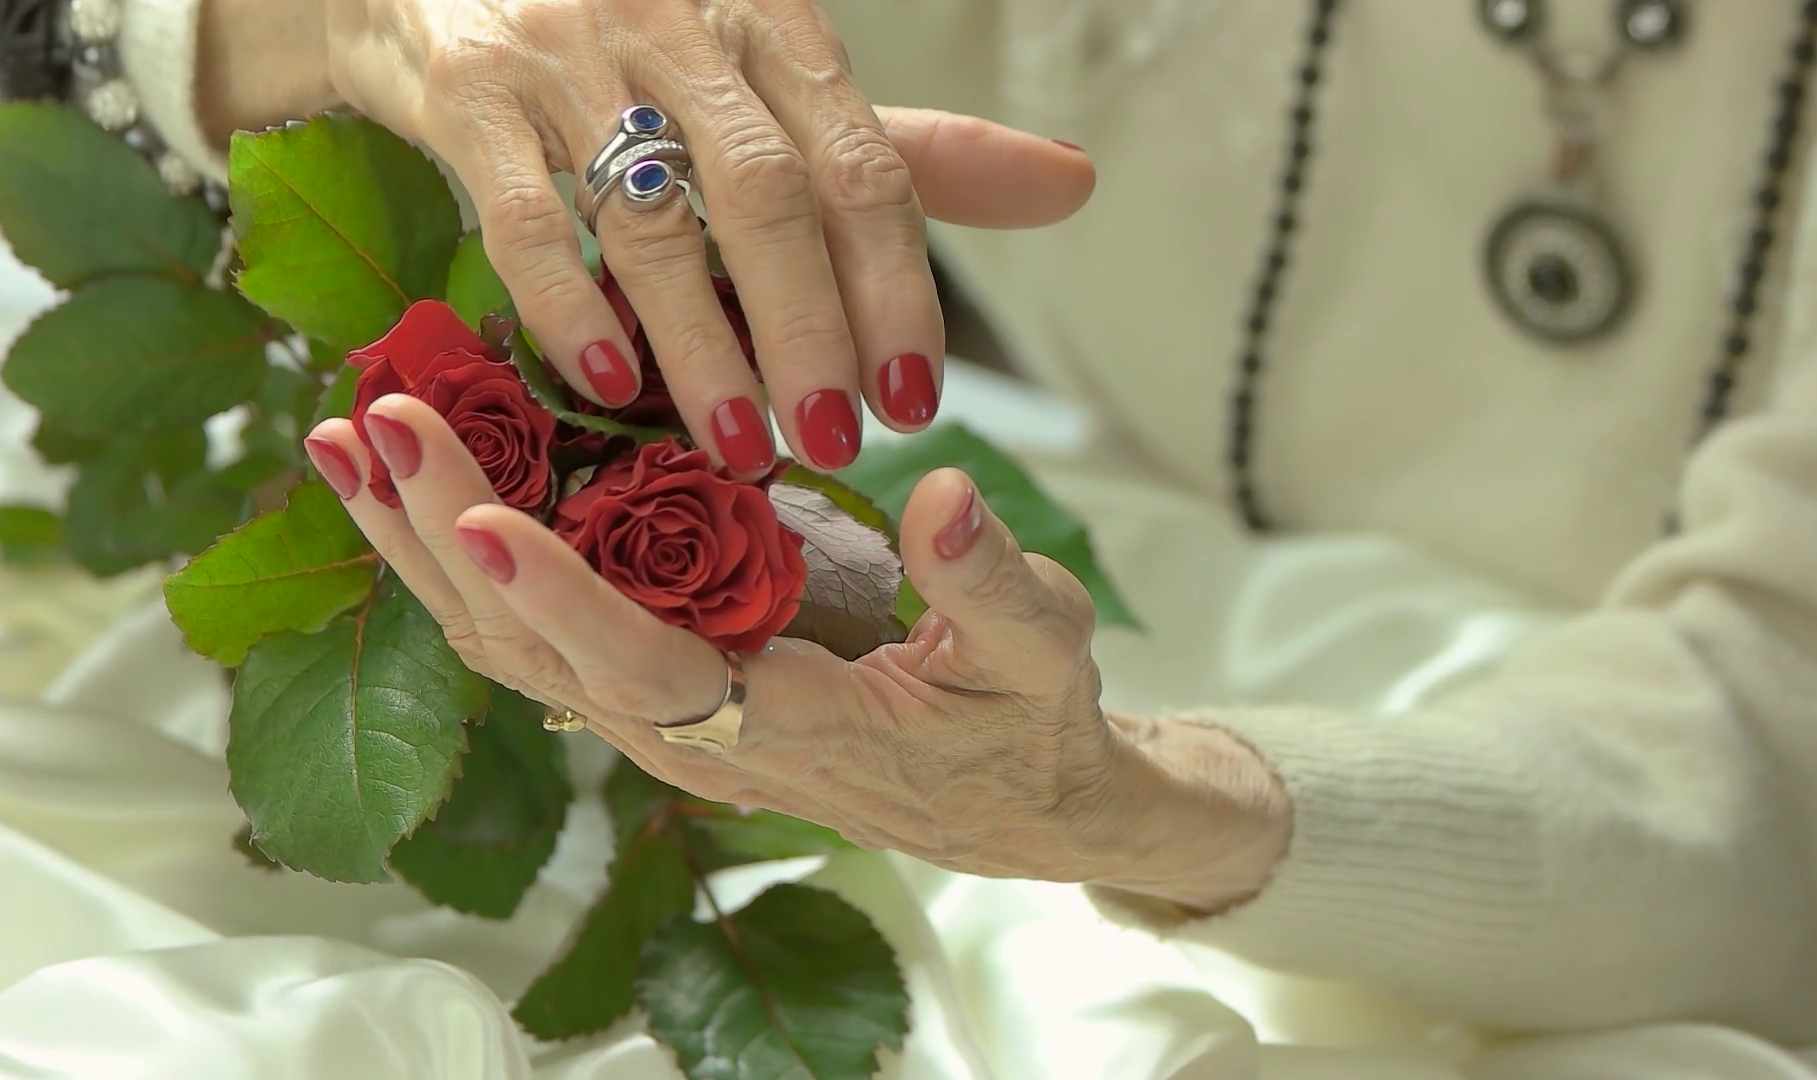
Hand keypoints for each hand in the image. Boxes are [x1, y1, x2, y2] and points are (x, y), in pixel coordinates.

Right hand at [198, 0, 1094, 474]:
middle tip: (835, 443)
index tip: (916, 400)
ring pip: (657, 218)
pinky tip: (612, 386)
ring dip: (709, 346)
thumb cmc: (631, 45)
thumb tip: (1067, 185)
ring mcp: (568, 49)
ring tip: (744, 444)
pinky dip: (573, 308)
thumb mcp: (776, 82)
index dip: (900, 290)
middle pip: (771, 196)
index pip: (865, 166)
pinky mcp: (466, 88)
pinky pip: (526, 216)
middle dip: (814, 333)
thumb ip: (908, 148)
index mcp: (775, 22)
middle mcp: (683, 23)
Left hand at [305, 396, 1287, 903]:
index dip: (563, 600)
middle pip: (541, 655)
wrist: (1005, 804)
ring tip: (351, 445)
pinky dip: (465, 557)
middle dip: (448, 539)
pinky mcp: (656, 684)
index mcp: (792, 726)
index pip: (656, 670)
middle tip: (381, 422)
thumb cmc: (1022, 723)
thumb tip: (942, 492)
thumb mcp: (1041, 648)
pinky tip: (422, 482)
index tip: (481, 517)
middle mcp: (702, 735)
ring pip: (512, 650)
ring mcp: (667, 716)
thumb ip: (989, 580)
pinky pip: (537, 632)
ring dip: (424, 548)